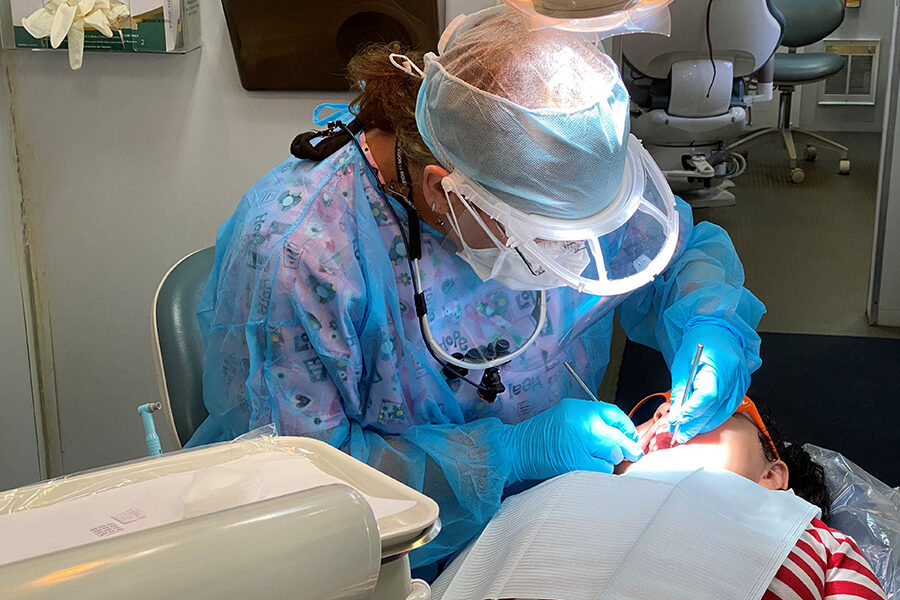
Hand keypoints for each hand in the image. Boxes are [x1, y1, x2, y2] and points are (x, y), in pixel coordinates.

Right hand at [503, 398, 642, 483]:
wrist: (518, 449)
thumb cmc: (541, 435)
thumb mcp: (566, 416)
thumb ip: (591, 420)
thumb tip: (620, 434)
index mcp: (580, 409)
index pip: (614, 414)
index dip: (627, 427)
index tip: (631, 435)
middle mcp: (583, 423)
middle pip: (618, 437)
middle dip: (629, 448)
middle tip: (633, 454)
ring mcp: (581, 444)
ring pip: (612, 456)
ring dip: (609, 461)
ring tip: (594, 459)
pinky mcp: (578, 464)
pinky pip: (602, 470)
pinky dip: (598, 471)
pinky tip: (586, 467)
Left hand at [669, 323, 749, 442]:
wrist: (717, 330)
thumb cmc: (699, 342)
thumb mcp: (683, 364)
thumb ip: (681, 390)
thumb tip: (677, 414)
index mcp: (721, 365)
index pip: (708, 395)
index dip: (693, 411)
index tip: (678, 421)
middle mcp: (735, 375)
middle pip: (716, 407)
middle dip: (696, 424)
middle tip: (680, 434)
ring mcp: (741, 383)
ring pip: (724, 411)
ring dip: (705, 424)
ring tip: (688, 432)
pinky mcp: (742, 387)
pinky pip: (729, 408)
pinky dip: (715, 417)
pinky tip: (703, 423)